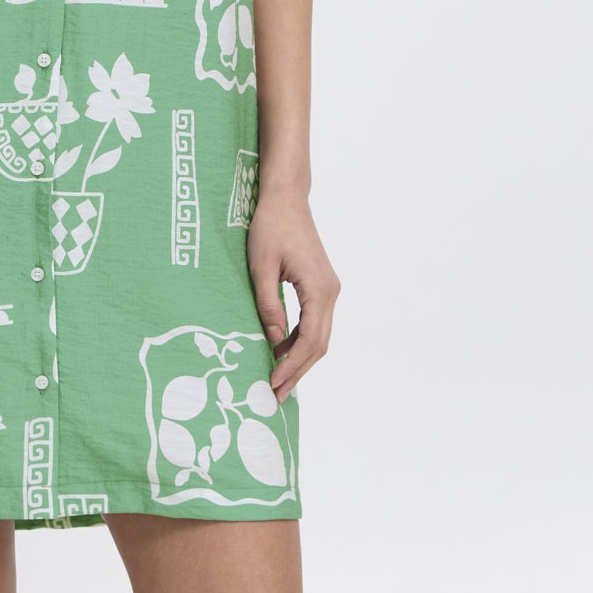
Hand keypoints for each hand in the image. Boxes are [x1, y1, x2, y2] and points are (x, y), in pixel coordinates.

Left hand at [246, 187, 340, 403]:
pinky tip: (280, 351)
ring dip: (299, 358)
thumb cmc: (271, 226)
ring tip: (277, 379)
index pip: (310, 341)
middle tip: (276, 395)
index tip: (273, 385)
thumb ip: (268, 304)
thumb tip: (272, 341)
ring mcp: (328, 288)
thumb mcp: (261, 266)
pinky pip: (314, 321)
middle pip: (319, 344)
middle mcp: (331, 292)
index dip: (292, 367)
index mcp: (319, 289)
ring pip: (319, 335)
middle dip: (298, 371)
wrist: (286, 197)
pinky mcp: (320, 285)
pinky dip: (299, 340)